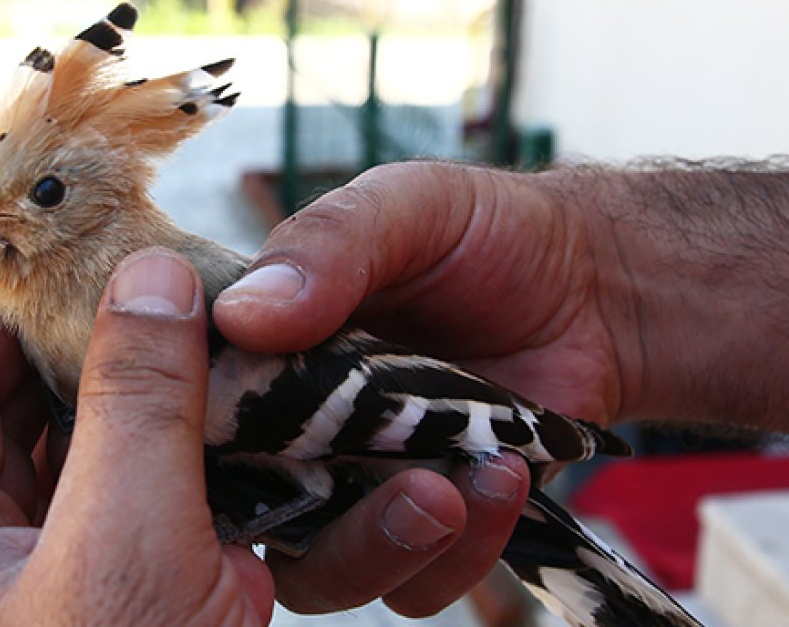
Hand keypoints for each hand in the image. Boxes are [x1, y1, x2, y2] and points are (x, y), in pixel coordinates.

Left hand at [0, 249, 274, 625]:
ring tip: (217, 334)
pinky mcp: (151, 601)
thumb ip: (134, 405)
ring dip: (161, 400)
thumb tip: (153, 276)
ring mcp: (75, 582)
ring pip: (105, 459)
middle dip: (93, 343)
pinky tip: (257, 418)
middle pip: (26, 414)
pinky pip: (167, 509)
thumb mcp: (124, 545)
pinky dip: (210, 461)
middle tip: (161, 280)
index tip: (62, 244)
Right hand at [212, 162, 590, 615]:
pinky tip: (500, 480)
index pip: (194, 413)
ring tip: (449, 485)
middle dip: (292, 516)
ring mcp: (360, 488)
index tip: (236, 429)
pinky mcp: (431, 530)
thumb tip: (241, 316)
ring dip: (382, 544)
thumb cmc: (483, 235)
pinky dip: (456, 550)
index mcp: (262, 359)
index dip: (193, 435)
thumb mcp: (403, 207)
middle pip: (248, 514)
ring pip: (324, 569)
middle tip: (358, 476)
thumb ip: (324, 247)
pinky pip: (419, 581)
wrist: (595, 286)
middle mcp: (294, 436)